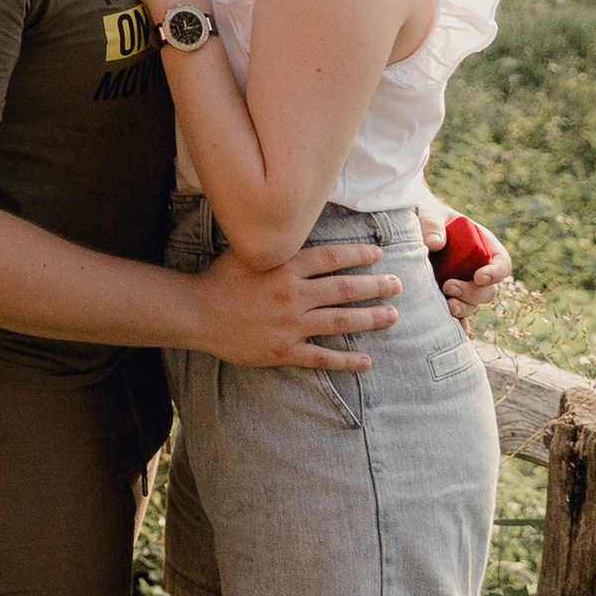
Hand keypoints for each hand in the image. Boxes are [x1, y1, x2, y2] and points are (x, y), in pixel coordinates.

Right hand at [192, 242, 401, 371]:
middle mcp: (292, 295)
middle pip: (343, 289)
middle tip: (397, 284)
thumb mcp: (247, 253)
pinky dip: (346, 361)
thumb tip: (300, 234)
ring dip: (370, 318)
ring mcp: (291, 325)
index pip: (330, 257)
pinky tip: (366, 361)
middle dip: (374, 286)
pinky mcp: (285, 350)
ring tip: (392, 315)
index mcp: (284, 267)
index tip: (377, 254)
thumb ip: (277, 248)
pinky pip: (322, 357)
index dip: (357, 254)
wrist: (198, 313)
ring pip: (340, 321)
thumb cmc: (221, 279)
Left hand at [422, 213, 514, 328]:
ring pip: (474, 304)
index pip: (502, 263)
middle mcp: (478, 268)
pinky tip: (453, 329)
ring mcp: (465, 284)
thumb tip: (435, 244)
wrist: (408, 227)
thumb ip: (432, 224)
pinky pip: (459, 314)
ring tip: (447, 305)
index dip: (495, 273)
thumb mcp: (429, 213)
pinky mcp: (450, 295)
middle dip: (473, 293)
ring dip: (464, 308)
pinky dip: (458, 322)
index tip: (479, 277)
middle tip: (449, 287)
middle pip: (489, 290)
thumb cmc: (424, 216)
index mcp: (484, 245)